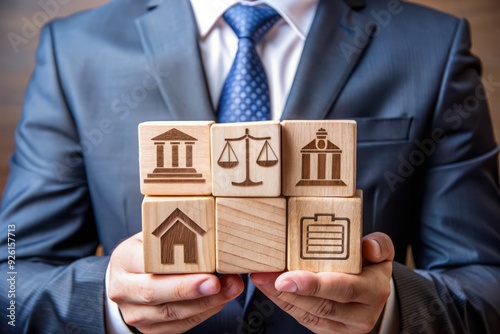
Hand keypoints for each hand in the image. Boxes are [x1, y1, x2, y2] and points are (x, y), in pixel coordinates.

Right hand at [108, 232, 243, 333]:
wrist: (126, 283)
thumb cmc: (143, 253)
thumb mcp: (150, 236)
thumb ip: (171, 234)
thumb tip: (207, 228)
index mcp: (124, 260)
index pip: (148, 264)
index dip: (177, 267)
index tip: (206, 267)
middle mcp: (124, 290)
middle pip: (155, 292)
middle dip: (191, 289)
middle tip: (218, 282)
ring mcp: (135, 313)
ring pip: (172, 313)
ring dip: (206, 302)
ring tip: (230, 288)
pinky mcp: (150, 329)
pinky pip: (181, 324)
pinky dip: (204, 312)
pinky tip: (220, 299)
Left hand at [251, 232, 393, 333]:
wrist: (373, 294)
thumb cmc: (372, 266)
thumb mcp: (382, 251)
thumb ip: (379, 245)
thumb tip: (368, 246)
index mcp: (374, 291)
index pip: (345, 288)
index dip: (314, 285)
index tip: (287, 278)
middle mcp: (360, 314)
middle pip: (321, 306)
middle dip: (289, 292)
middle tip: (265, 276)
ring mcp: (343, 326)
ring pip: (308, 314)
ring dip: (280, 297)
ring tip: (261, 278)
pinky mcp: (327, 330)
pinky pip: (302, 317)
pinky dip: (282, 302)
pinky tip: (268, 287)